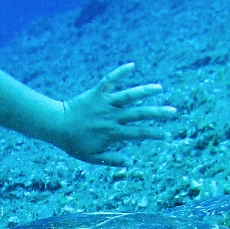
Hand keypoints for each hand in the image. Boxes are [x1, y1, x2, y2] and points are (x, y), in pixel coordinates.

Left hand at [55, 63, 175, 165]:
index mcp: (113, 133)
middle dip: (157, 113)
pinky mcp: (97, 92)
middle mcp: (112, 116)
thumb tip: (130, 162)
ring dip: (145, 91)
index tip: (166, 135)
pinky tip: (132, 65)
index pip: (138, 133)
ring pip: (128, 96)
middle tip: (173, 111)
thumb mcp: (92, 157)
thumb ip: (111, 159)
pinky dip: (120, 72)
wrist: (57, 125)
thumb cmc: (74, 143)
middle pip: (139, 114)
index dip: (153, 134)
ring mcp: (105, 103)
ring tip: (159, 88)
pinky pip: (109, 80)